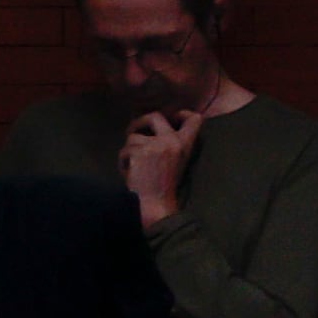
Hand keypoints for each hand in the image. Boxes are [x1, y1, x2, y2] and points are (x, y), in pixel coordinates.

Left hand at [118, 107, 201, 230]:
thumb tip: (153, 130)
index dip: (181, 114)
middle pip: (155, 116)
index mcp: (185, 144)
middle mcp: (171, 140)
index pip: (194, 119)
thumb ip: (171, 144)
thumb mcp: (177, 161)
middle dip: (140, 121)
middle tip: (134, 131)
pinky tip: (130, 173)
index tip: (173, 118)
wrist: (155, 203)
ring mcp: (154, 144)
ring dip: (129, 150)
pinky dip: (123, 161)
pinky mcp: (138, 151)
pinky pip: (125, 150)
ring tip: (134, 166)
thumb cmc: (165, 186)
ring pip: (133, 137)